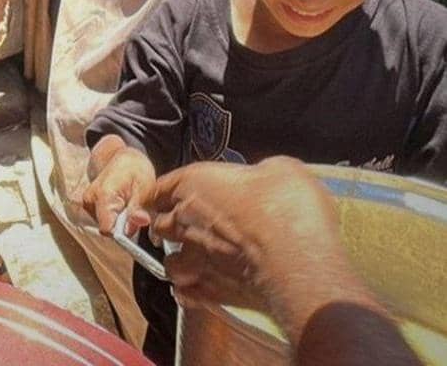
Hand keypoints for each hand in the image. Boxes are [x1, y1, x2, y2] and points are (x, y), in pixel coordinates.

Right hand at [82, 142, 154, 234]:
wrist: (123, 158)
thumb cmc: (135, 170)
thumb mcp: (144, 187)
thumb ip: (138, 208)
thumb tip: (136, 224)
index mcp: (103, 195)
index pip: (107, 228)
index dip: (123, 234)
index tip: (135, 228)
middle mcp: (90, 200)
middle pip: (106, 229)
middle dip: (123, 228)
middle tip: (136, 214)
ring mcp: (87, 203)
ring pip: (105, 226)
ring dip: (119, 223)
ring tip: (129, 208)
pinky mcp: (88, 206)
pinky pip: (103, 220)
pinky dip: (114, 219)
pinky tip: (122, 208)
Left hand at [146, 157, 346, 312]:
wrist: (303, 263)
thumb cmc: (290, 211)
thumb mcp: (282, 170)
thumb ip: (260, 174)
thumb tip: (264, 178)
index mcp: (194, 185)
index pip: (159, 187)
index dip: (165, 193)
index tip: (172, 197)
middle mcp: (186, 222)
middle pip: (160, 224)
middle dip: (170, 226)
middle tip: (189, 228)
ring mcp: (195, 260)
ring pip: (170, 263)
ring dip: (180, 262)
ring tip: (198, 262)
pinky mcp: (211, 292)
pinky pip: (187, 293)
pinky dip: (191, 291)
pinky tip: (205, 287)